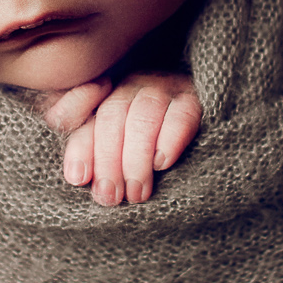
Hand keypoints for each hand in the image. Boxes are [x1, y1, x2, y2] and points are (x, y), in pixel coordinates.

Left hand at [39, 72, 201, 205]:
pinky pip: (181, 115)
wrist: (206, 119)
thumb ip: (90, 149)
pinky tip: (161, 164)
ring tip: (137, 192)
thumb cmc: (147, 141)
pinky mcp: (194, 98)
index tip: (78, 178)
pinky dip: (169, 141)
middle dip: (108, 160)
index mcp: (103, 95)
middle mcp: (130, 87)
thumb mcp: (113, 146)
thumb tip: (77, 176)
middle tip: (111, 196)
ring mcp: (163, 88)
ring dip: (136, 159)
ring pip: (143, 117)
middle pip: (111, 116)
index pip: (80, 115)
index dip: (80, 147)